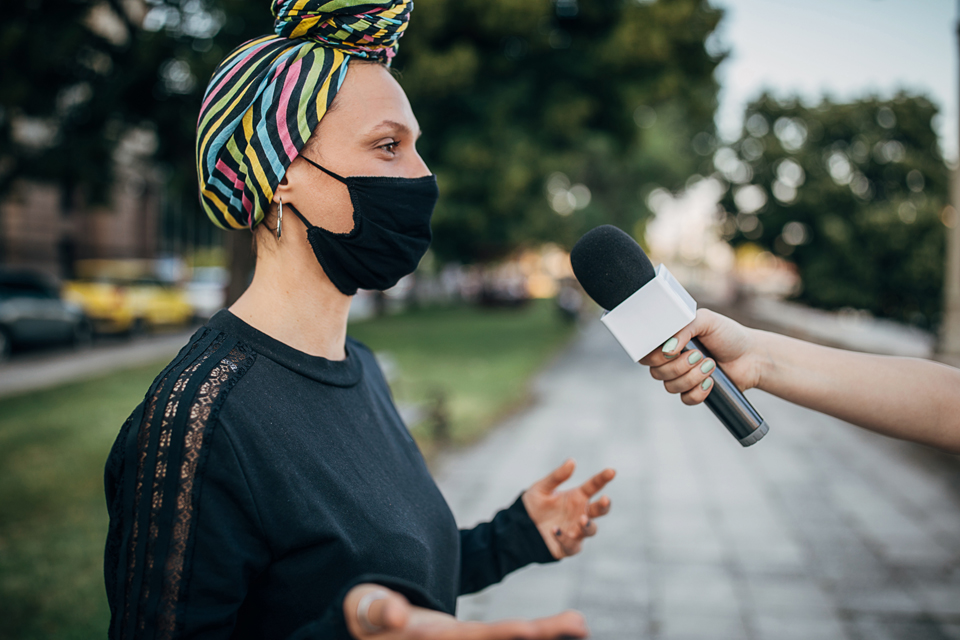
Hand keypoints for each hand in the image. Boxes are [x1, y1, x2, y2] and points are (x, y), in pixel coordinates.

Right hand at [343, 584, 588, 638]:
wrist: (372, 630)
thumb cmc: (368, 619)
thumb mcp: (367, 613)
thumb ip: (379, 612)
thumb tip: (395, 614)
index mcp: (436, 637)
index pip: (476, 636)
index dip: (503, 634)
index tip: (529, 629)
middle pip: (501, 638)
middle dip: (540, 633)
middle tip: (577, 624)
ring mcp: (464, 639)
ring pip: (509, 636)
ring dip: (547, 632)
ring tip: (581, 623)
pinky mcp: (470, 636)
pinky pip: (503, 635)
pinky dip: (537, 632)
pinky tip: (570, 626)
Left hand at [521, 459, 615, 558]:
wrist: (521, 527)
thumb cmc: (534, 505)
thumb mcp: (542, 488)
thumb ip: (557, 476)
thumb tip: (572, 461)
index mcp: (577, 497)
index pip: (594, 486)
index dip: (603, 479)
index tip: (611, 471)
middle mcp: (581, 513)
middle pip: (600, 510)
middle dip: (604, 505)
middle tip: (605, 499)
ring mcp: (576, 531)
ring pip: (591, 530)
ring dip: (588, 525)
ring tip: (582, 519)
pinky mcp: (568, 546)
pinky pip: (572, 545)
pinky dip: (565, 538)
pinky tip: (555, 530)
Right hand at [639, 308, 762, 404]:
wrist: (752, 356)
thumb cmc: (728, 335)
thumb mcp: (706, 320)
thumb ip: (683, 327)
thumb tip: (667, 349)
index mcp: (669, 342)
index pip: (646, 355)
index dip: (655, 357)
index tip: (673, 351)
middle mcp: (671, 361)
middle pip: (656, 373)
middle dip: (679, 366)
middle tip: (700, 355)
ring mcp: (681, 378)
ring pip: (670, 387)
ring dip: (692, 377)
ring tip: (711, 365)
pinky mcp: (693, 392)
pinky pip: (685, 399)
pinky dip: (698, 392)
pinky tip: (711, 382)